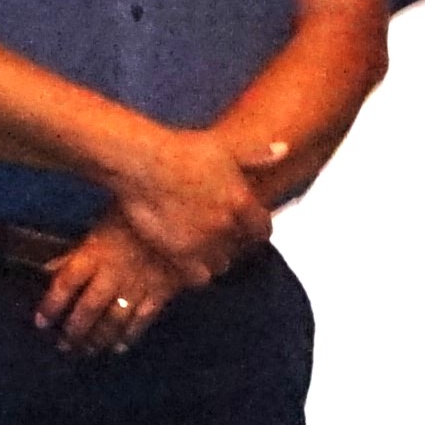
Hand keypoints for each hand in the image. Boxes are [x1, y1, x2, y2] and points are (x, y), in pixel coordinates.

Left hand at [32, 221, 186, 357]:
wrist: (184, 209)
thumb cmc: (138, 207)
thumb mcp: (102, 220)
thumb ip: (77, 249)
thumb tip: (49, 269)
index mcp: (94, 253)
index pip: (65, 285)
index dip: (51, 306)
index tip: (41, 323)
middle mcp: (112, 275)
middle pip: (88, 309)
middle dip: (75, 330)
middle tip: (65, 346)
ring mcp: (137, 286)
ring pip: (113, 319)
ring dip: (98, 338)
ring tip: (88, 350)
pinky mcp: (161, 292)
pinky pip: (142, 319)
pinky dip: (130, 335)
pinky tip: (120, 346)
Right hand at [106, 123, 292, 285]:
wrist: (142, 163)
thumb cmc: (181, 150)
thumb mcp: (225, 147)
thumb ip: (257, 155)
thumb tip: (283, 150)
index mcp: (242, 201)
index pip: (262, 230)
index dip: (255, 230)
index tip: (246, 229)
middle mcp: (226, 226)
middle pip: (240, 248)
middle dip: (232, 242)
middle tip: (216, 234)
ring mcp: (203, 243)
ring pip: (221, 264)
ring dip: (214, 258)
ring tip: (201, 247)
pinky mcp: (179, 255)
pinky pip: (198, 277)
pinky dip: (195, 273)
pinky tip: (186, 260)